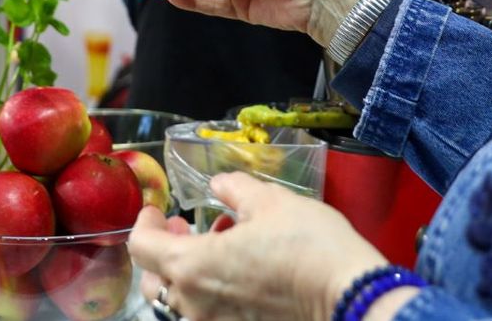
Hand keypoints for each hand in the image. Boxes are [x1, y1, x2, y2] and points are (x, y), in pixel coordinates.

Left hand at [128, 172, 388, 320]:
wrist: (349, 297)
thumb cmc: (309, 247)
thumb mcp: (271, 201)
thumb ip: (235, 189)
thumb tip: (219, 184)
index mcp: (193, 266)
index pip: (142, 247)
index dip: (144, 223)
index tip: (157, 210)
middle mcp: (195, 305)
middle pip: (153, 283)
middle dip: (162, 252)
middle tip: (184, 228)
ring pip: (180, 304)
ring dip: (188, 274)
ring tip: (218, 248)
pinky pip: (209, 314)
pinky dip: (211, 294)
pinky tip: (239, 273)